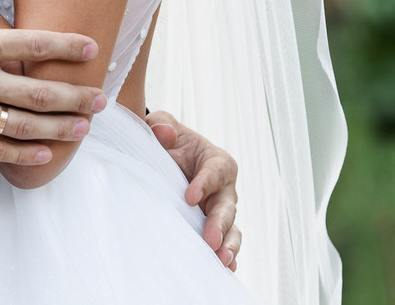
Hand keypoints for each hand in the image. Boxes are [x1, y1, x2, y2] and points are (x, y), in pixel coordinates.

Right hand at [0, 0, 106, 164]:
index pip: (32, 44)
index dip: (66, 45)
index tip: (91, 47)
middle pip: (39, 92)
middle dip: (76, 95)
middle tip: (101, 98)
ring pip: (24, 126)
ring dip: (60, 127)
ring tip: (82, 127)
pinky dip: (24, 154)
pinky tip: (44, 153)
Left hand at [148, 110, 241, 268]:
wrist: (166, 158)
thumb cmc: (168, 141)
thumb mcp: (162, 126)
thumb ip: (162, 126)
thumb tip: (163, 133)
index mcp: (217, 161)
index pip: (215, 171)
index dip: (205, 184)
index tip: (189, 197)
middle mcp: (224, 189)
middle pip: (227, 206)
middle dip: (220, 224)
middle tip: (211, 239)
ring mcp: (221, 211)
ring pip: (231, 229)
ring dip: (228, 245)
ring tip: (221, 260)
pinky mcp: (214, 228)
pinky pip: (225, 243)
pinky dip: (226, 255)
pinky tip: (220, 269)